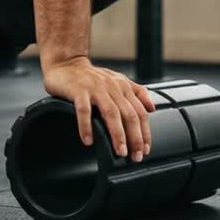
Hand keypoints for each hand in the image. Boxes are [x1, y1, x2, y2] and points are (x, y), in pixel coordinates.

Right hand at [42, 57, 156, 161]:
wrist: (66, 63)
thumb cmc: (91, 76)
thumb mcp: (117, 80)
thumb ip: (137, 92)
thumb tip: (153, 108)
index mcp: (123, 86)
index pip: (140, 112)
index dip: (145, 132)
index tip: (145, 150)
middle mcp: (112, 87)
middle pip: (129, 115)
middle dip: (135, 138)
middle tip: (135, 156)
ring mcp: (95, 88)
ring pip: (111, 113)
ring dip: (118, 135)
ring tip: (120, 151)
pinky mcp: (78, 90)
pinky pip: (84, 110)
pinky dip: (86, 126)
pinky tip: (88, 140)